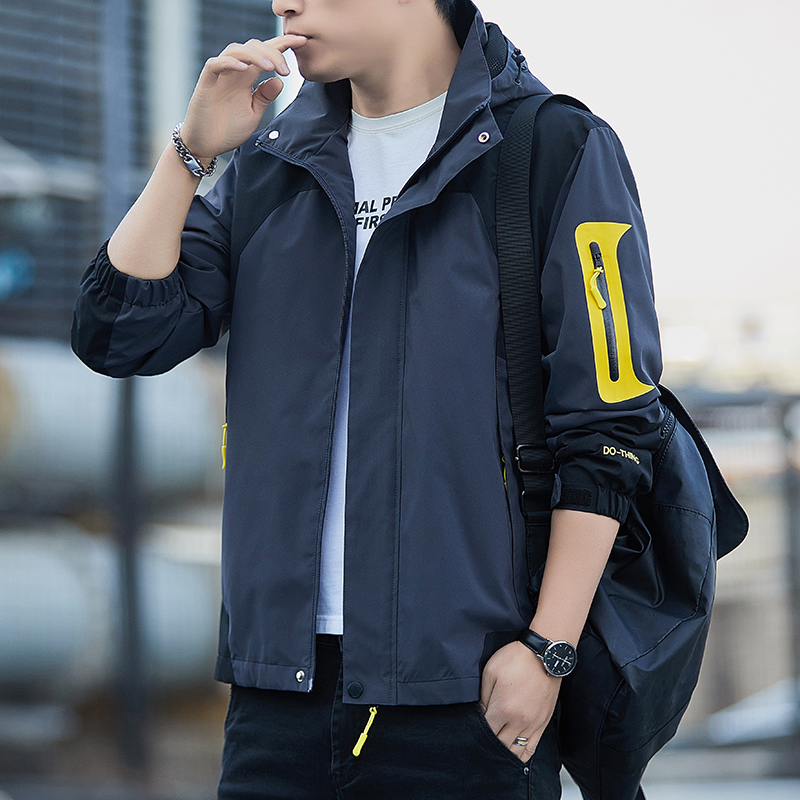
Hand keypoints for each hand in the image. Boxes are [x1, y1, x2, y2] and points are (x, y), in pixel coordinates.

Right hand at [180, 35, 307, 159]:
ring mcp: (220, 76)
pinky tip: (244, 68)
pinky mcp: (206, 83)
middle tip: (286, 70)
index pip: (266, 54)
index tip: (302, 41)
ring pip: (236, 50)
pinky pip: (215, 64)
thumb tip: (279, 81)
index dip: (283, 44)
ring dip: (255, 55)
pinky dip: (229, 62)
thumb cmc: (228, 129)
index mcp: (247, 78)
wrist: (206, 145)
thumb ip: (265, 96)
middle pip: (253, 46)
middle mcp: (234, 72)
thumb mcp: (253, 113)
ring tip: (270, 67)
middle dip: (273, 52)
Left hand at [479, 641, 560, 762]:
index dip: (477, 733)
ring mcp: (533, 724)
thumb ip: (483, 697)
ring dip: (505, 753)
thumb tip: (480, 714)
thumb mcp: (490, 672)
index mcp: (503, 709)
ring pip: (517, 751)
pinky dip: (523, 754)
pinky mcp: (544, 722)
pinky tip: (515, 754)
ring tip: (497, 752)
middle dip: (490, 745)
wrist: (544, 654)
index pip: (486, 732)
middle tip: (482, 743)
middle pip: (500, 745)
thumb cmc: (516, 659)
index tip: (473, 731)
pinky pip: (533, 748)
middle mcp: (519, 721)